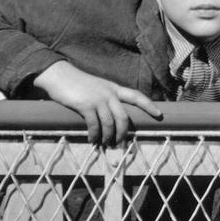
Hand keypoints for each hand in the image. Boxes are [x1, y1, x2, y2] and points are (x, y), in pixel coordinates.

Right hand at [32, 61, 161, 145]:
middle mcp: (109, 93)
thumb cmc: (77, 83)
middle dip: (123, 133)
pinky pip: (94, 125)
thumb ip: (106, 97)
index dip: (149, 105)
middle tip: (120, 144)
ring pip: (110, 123)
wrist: (59, 76)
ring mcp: (98, 99)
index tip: (159, 115)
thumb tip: (111, 115)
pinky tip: (92, 140)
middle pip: (124, 117)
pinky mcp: (85, 105)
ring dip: (107, 137)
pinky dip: (94, 135)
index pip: (136, 96)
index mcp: (114, 88)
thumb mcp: (97, 87)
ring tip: (104, 144)